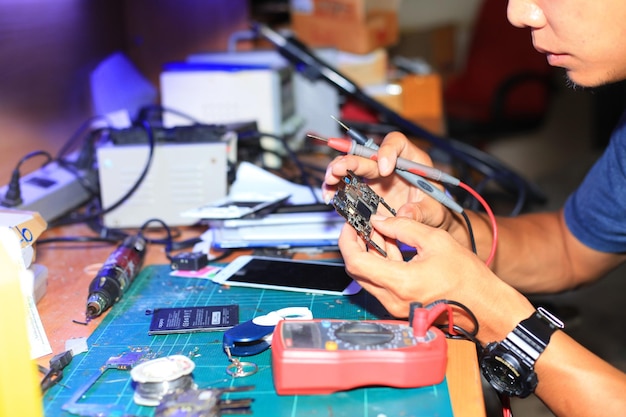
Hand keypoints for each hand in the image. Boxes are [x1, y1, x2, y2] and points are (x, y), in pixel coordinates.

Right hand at [323, 131, 451, 230]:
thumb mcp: (434, 212)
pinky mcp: (365, 191)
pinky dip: (335, 189)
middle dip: (351, 160)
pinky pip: (347, 185)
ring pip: (352, 166)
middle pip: (367, 154)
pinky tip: (329, 195)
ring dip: (337, 171)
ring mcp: (375, 177)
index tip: (385, 169)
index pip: (396, 143)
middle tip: (338, 170)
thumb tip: (405, 213)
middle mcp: (389, 164)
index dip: (388, 151)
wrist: (425, 223)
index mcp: (410, 160)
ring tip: (329, 181)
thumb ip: (421, 211)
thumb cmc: (434, 211)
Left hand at [338, 214, 532, 341]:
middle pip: (358, 271)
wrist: (486, 307)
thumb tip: (379, 220)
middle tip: (362, 227)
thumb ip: (403, 227)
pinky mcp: (402, 308)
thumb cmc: (469, 279)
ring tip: (381, 233)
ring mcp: (396, 307)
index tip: (350, 226)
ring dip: (370, 255)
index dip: (347, 241)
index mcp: (400, 282)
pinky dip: (382, 266)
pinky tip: (392, 248)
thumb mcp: (436, 241)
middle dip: (356, 246)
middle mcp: (393, 299)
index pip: (355, 262)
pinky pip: (382, 285)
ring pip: (369, 278)